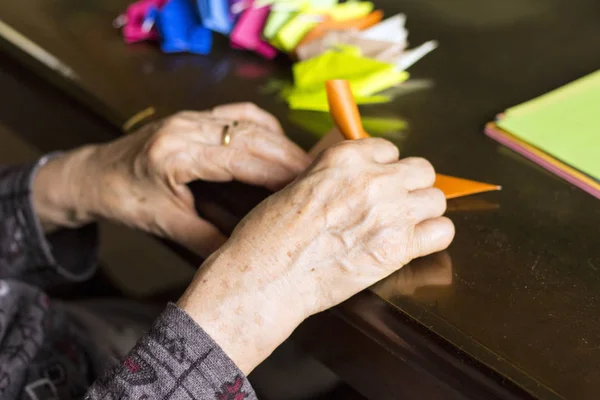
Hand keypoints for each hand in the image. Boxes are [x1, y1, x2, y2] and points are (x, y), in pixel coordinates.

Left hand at [33, 103, 309, 255]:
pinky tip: (278, 144)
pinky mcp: (196, 115)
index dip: (278, 172)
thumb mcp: (166, 226)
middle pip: (251, 135)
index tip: (308, 186)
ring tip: (306, 166)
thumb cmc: (125, 200)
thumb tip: (249, 254)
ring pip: (249, 122)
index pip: (240, 158)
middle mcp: (186, 127)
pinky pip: (239, 114)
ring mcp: (191, 116)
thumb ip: (209, 239)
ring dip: (281, 142)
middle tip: (320, 177)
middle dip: (289, 156)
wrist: (96, 173)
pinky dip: (264, 128)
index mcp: (176, 155)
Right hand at [178, 138, 454, 372]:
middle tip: (394, 203)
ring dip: (422, 211)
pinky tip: (413, 243)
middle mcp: (374, 179)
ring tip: (402, 225)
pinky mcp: (399, 248)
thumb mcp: (299, 184)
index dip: (384, 168)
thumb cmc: (271, 235)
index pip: (389, 149)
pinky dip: (431, 237)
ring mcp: (390, 212)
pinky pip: (442, 232)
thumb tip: (356, 176)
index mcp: (347, 158)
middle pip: (422, 170)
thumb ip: (336, 175)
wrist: (267, 276)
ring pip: (436, 199)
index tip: (377, 181)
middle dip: (410, 186)